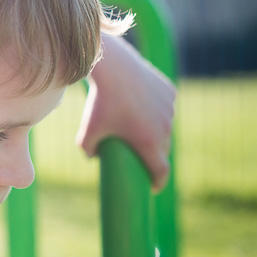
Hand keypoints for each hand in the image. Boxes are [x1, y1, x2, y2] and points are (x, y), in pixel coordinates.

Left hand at [77, 34, 174, 191]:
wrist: (114, 69)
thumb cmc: (100, 103)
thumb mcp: (87, 131)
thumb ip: (86, 150)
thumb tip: (93, 157)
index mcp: (150, 143)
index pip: (161, 171)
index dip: (158, 182)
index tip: (152, 187)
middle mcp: (165, 128)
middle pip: (163, 149)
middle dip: (154, 156)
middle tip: (138, 155)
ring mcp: (169, 109)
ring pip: (165, 126)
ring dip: (158, 131)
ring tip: (143, 131)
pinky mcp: (169, 92)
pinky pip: (165, 106)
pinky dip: (158, 110)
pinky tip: (149, 110)